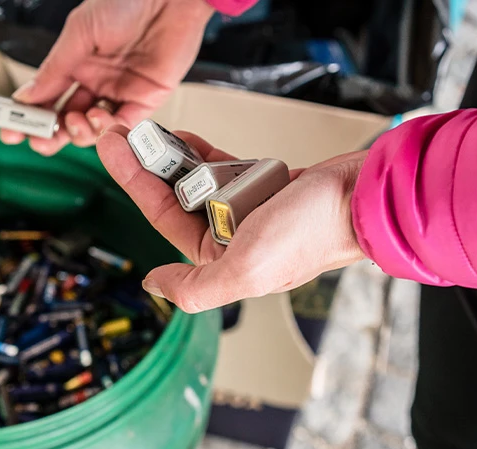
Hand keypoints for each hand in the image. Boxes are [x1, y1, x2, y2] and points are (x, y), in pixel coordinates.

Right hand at [0, 0, 213, 155]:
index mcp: (74, 63)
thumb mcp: (80, 32)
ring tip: (75, 120)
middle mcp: (95, 81)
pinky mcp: (145, 100)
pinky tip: (98, 121)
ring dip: (78, 132)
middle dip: (51, 134)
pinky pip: (123, 125)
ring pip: (93, 129)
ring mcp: (119, 93)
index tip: (10, 131)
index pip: (46, 98)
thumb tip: (27, 96)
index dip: (28, 117)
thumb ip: (55, 68)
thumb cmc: (126, 2)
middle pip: (67, 120)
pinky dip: (108, 130)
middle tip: (40, 139)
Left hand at [96, 126, 366, 313]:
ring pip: (199, 181)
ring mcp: (248, 211)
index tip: (114, 151)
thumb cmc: (311, 233)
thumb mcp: (244, 270)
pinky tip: (186, 139)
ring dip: (174, 157)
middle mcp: (232, 239)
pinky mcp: (266, 187)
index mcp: (222, 263)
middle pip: (177, 197)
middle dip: (148, 166)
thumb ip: (195, 288)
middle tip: (126, 133)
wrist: (362, 195)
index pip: (164, 219)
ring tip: (152, 131)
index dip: (135, 183)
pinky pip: (226, 168)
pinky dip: (205, 154)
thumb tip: (153, 285)